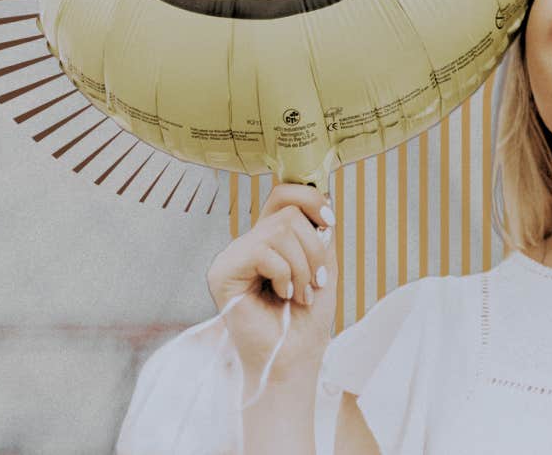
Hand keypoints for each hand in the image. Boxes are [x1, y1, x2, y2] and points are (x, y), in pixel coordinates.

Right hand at [206, 182, 337, 381]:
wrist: (295, 357)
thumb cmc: (308, 318)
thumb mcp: (323, 265)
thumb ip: (319, 232)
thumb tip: (323, 196)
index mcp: (270, 240)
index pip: (283, 194)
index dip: (311, 198)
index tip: (329, 223)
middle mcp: (248, 243)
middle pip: (288, 212)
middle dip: (314, 249)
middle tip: (315, 282)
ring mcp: (232, 256)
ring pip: (280, 230)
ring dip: (303, 266)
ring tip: (300, 294)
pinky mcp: (222, 272)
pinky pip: (264, 251)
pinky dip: (285, 274)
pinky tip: (282, 295)